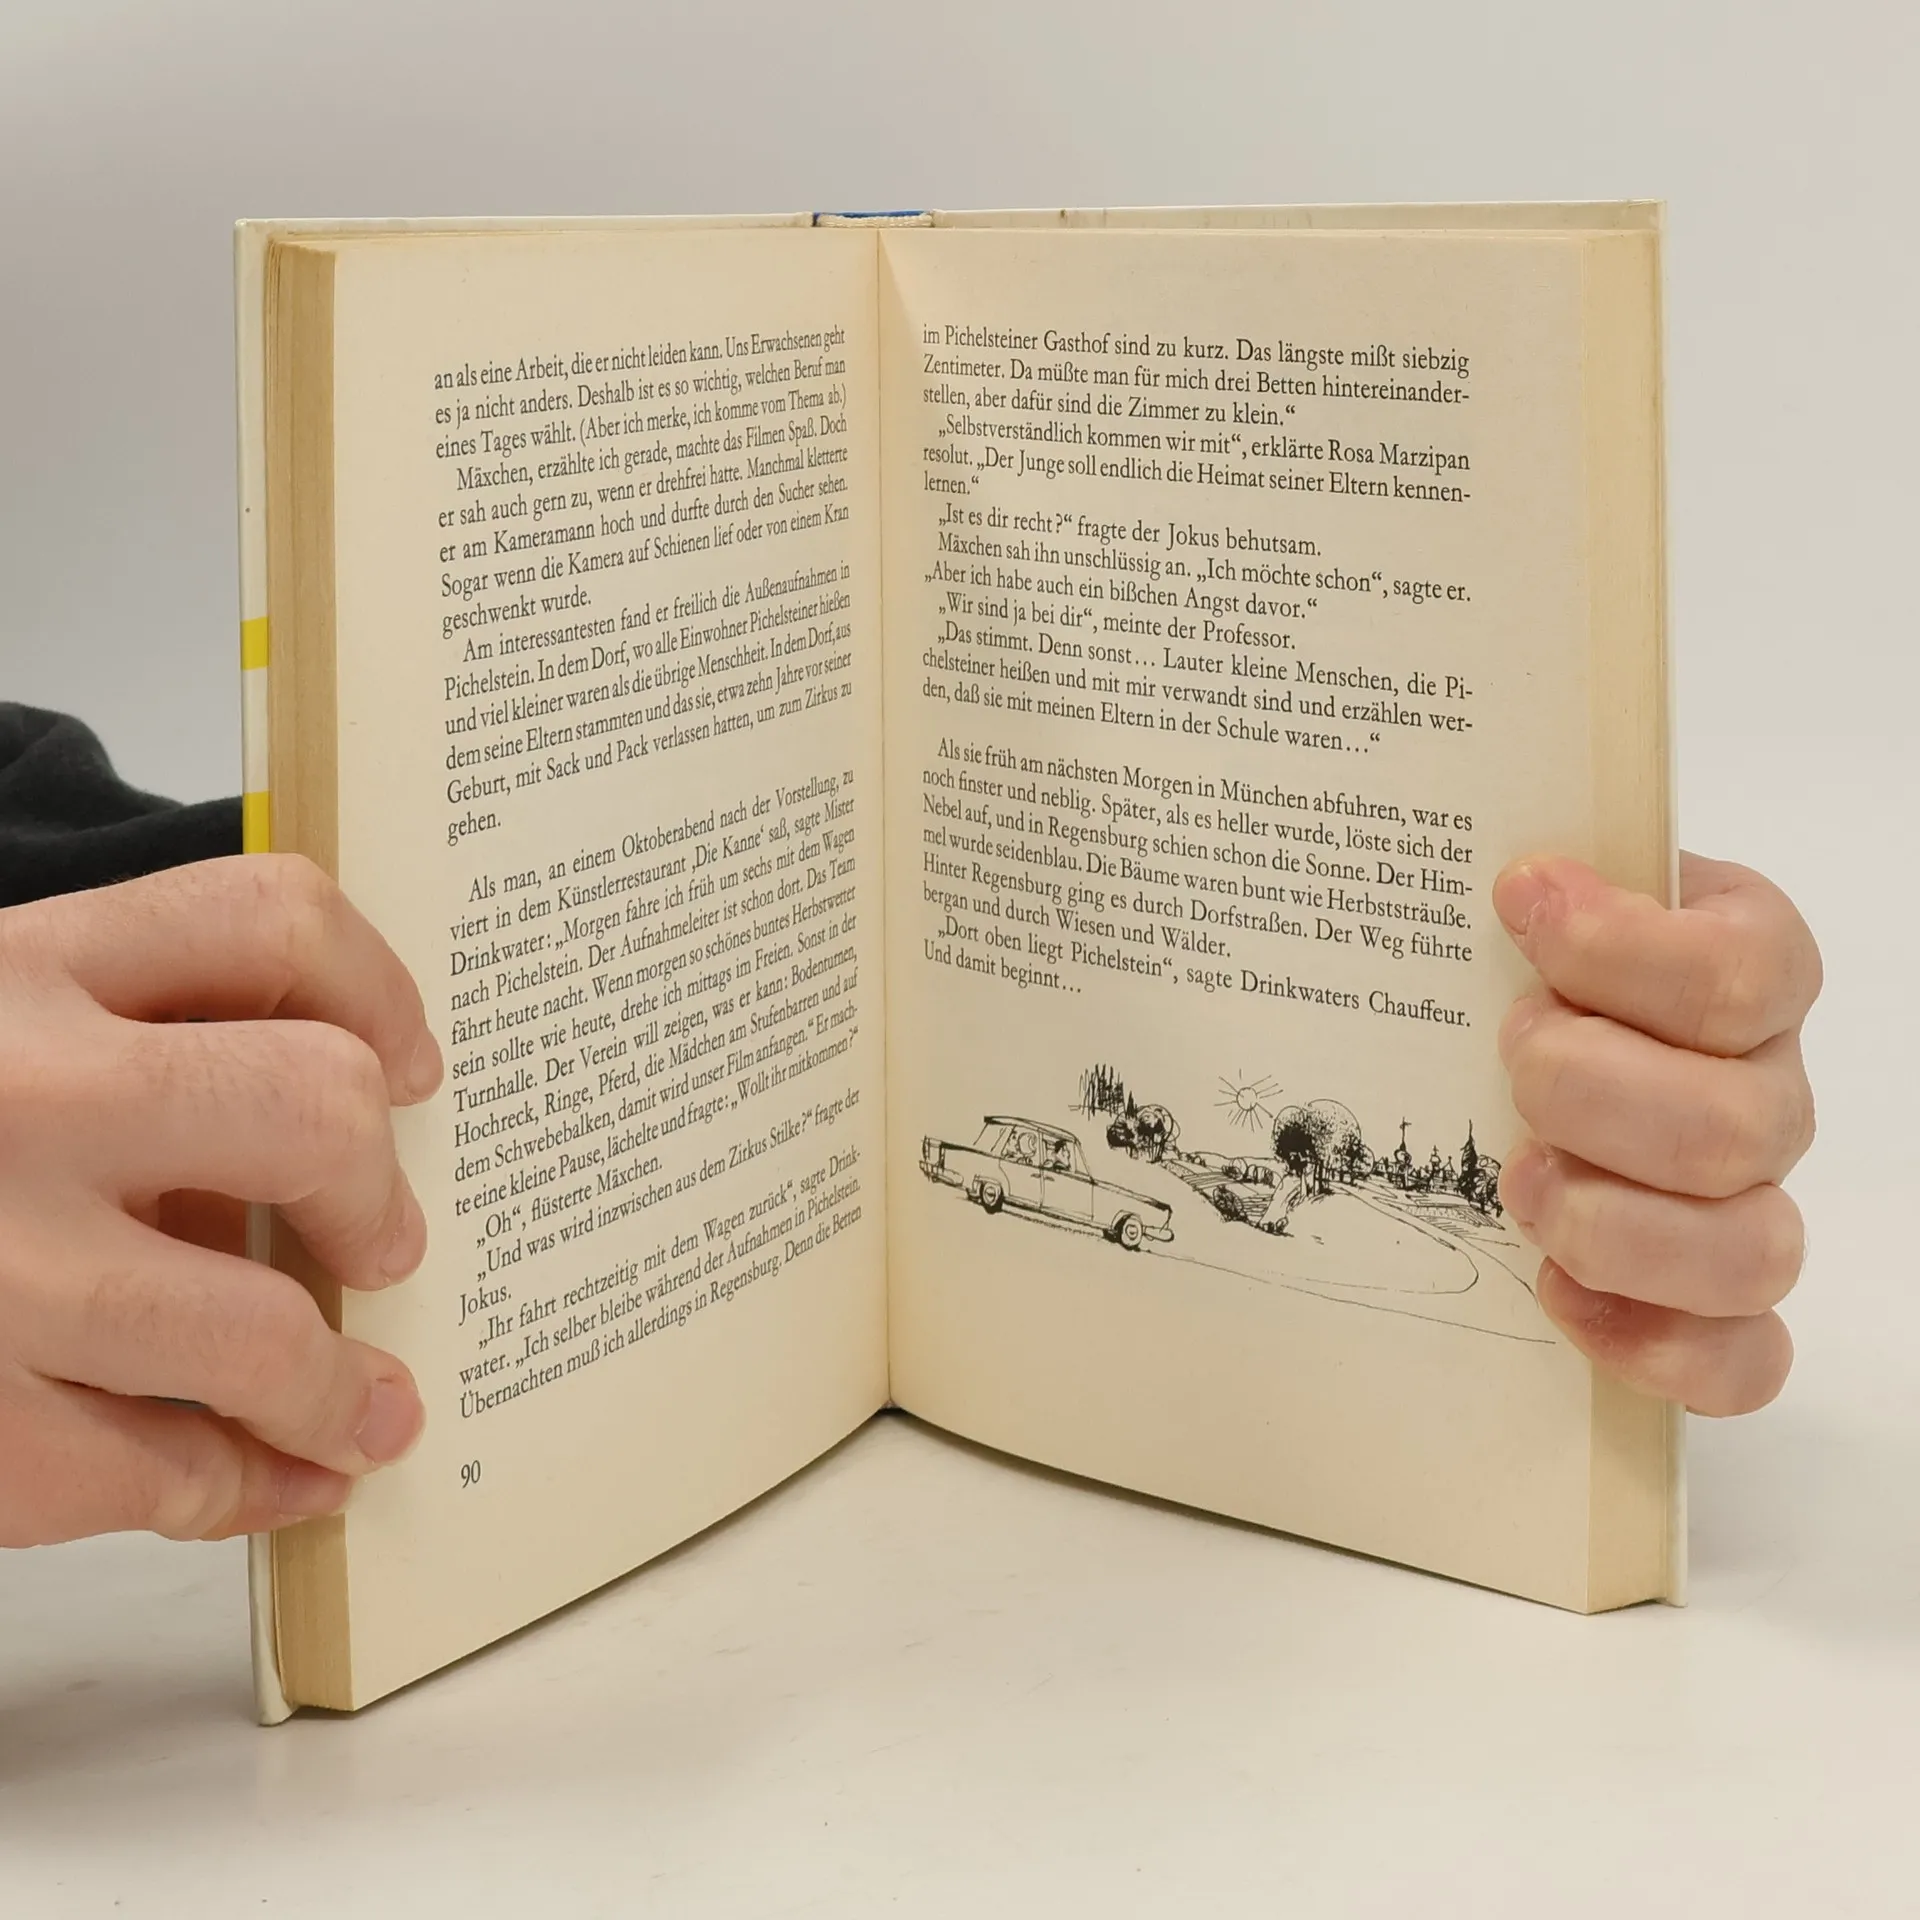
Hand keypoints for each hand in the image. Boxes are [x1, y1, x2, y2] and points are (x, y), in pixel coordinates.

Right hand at [0, 856, 439, 1545]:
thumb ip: (107, 1041)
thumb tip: (315, 1140)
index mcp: (14, 968)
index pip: (267, 918)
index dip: (377, 990)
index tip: (408, 1066)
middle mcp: (13, 1098)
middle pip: (313, 1109)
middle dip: (375, 1193)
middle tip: (384, 1243)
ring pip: (261, 1331)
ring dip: (344, 1389)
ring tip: (374, 1410)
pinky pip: (157, 1474)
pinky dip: (244, 1489)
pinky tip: (279, 1485)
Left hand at [1494, 853, 1819, 1413]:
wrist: (1532, 1047)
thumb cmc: (1539, 961)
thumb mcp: (1546, 896)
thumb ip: (1547, 884)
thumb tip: (1523, 887)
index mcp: (1750, 970)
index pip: (1742, 973)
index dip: (1622, 952)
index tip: (1520, 905)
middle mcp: (1766, 1090)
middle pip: (1734, 1126)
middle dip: (1589, 1093)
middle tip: (1512, 1056)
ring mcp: (1750, 1202)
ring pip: (1752, 1251)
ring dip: (1610, 1224)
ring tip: (1519, 1179)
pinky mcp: (1716, 1304)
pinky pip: (1744, 1361)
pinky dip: (1650, 1345)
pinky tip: (1555, 1290)